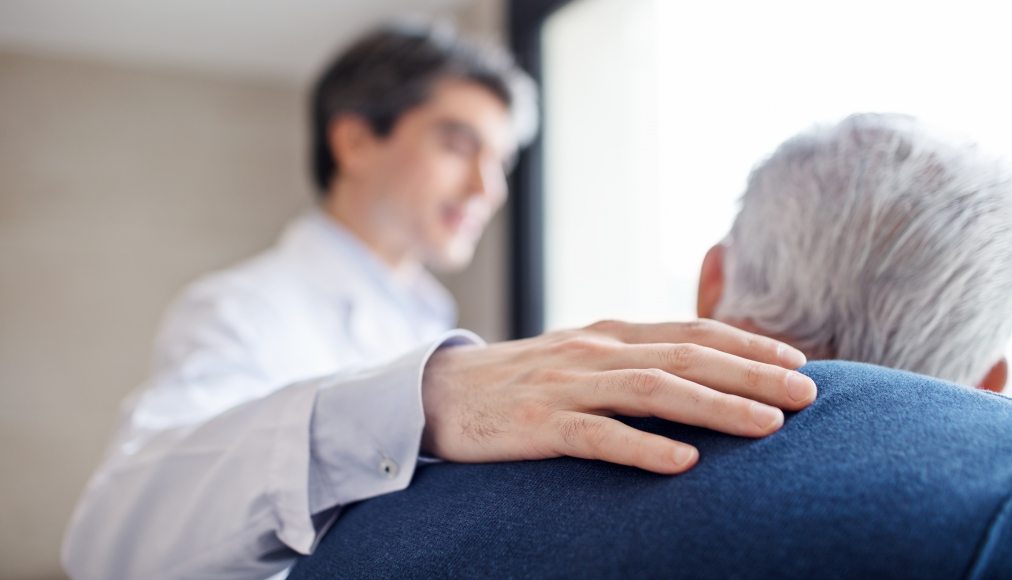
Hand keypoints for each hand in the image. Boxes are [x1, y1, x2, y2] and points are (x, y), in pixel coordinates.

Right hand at [420, 319, 815, 473]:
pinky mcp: (540, 424)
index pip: (691, 331)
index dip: (747, 343)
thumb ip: (632, 360)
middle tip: (808, 394)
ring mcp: (567, 386)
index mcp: (609, 333)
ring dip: (717, 407)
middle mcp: (595, 351)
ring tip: (769, 427)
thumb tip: (695, 373)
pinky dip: (644, 448)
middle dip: (752, 374)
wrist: (440, 392)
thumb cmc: (520, 381)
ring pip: (654, 391)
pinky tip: (685, 464)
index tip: (797, 361)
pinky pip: (599, 436)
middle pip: (687, 357)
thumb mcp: (580, 358)